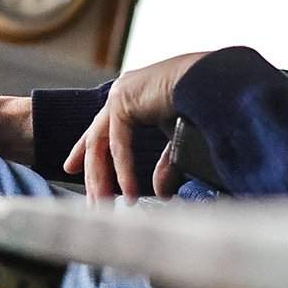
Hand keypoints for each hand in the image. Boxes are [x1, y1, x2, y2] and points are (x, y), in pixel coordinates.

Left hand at [64, 52, 209, 201]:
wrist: (215, 82)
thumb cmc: (203, 103)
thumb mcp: (178, 141)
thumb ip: (165, 165)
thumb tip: (161, 193)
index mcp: (133, 97)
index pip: (102, 128)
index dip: (85, 151)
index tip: (72, 169)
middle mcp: (122, 93)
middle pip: (97, 140)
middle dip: (94, 175)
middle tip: (93, 203)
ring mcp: (120, 93)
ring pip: (100, 143)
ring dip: (101, 177)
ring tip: (104, 205)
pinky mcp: (123, 99)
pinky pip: (118, 142)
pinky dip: (123, 170)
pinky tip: (128, 191)